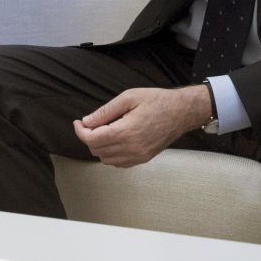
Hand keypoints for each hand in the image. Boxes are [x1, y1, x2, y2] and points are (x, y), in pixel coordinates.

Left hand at [73, 85, 210, 166]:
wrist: (182, 112)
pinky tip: (114, 140)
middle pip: (97, 150)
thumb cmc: (157, 101)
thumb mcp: (129, 97)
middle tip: (89, 123)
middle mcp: (133, 148)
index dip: (80, 131)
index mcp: (127, 131)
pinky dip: (110, 154)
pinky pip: (119, 163)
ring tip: (102, 130)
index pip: (93, 139)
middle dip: (88, 137)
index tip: (78, 122)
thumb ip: (105, 111)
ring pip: (106, 159)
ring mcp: (139, 156)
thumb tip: (87, 121)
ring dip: (99, 146)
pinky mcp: (144, 159)